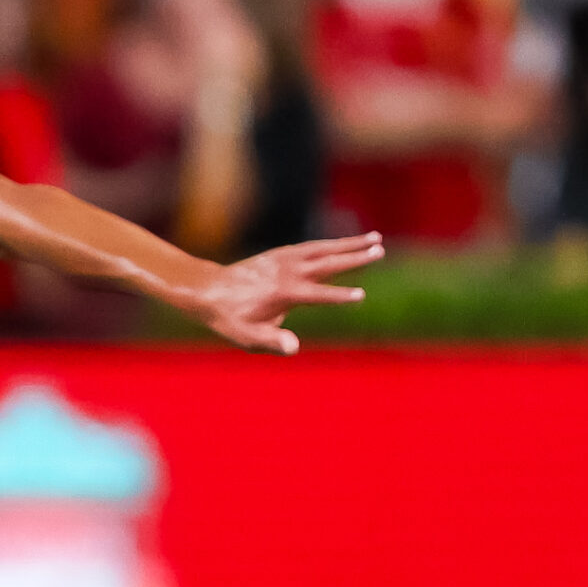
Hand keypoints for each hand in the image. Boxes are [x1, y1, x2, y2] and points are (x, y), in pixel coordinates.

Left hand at [185, 233, 383, 353]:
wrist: (207, 290)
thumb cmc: (230, 319)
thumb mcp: (247, 336)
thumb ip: (271, 342)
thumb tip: (293, 347)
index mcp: (284, 293)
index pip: (317, 295)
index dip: (338, 296)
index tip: (360, 295)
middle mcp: (287, 272)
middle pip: (327, 263)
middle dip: (354, 257)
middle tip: (379, 251)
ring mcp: (284, 259)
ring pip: (323, 248)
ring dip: (350, 243)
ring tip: (376, 238)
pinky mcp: (281, 253)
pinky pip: (312, 247)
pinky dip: (331, 244)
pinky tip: (348, 244)